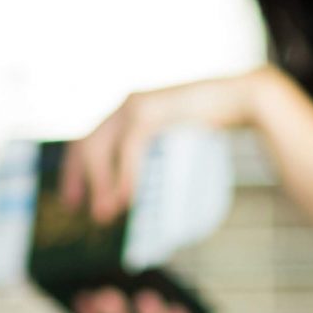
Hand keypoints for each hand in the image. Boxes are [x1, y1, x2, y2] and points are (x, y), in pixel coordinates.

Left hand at [63, 69, 263, 224]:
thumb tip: (137, 192)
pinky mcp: (151, 113)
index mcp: (128, 110)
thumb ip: (152, 156)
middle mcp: (126, 106)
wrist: (240, 98)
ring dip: (100, 185)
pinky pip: (129, 150)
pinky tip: (125, 199)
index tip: (72, 199)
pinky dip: (125, 177)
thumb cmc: (213, 124)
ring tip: (103, 214)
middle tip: (75, 209)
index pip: (88, 140)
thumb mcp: (173, 141)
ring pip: (102, 150)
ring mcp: (136, 107)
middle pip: (85, 144)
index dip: (74, 170)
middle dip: (77, 179)